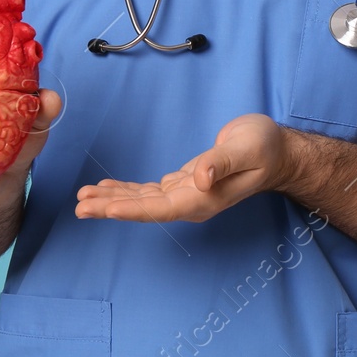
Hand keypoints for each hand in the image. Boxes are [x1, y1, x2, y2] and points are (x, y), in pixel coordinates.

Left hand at [74, 113, 289, 223]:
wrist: (277, 151)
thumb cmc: (264, 147)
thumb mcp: (245, 149)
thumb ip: (221, 163)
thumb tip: (199, 179)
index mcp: (203, 198)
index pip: (161, 208)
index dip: (132, 209)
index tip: (105, 208)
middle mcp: (191, 202)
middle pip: (144, 209)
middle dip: (111, 207)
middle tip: (79, 204)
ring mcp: (186, 195)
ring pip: (142, 201)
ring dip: (113, 199)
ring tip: (83, 197)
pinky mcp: (183, 184)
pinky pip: (148, 192)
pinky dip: (126, 190)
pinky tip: (107, 189)